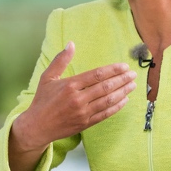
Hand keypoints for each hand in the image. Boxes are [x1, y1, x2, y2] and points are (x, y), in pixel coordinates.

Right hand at [11, 42, 136, 152]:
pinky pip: (105, 114)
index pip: (97, 75)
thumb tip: (71, 44)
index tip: (124, 66)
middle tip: (133, 74)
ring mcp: (83, 113)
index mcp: (70, 85)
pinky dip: (117, 107)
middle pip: (106, 87)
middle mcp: (78, 99)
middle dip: (122, 79)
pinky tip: (124, 100)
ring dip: (123, 92)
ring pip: (108, 101)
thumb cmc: (42, 100)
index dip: (113, 70)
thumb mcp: (47, 77)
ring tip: (132, 85)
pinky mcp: (85, 124)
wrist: (37, 127)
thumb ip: (61, 60)